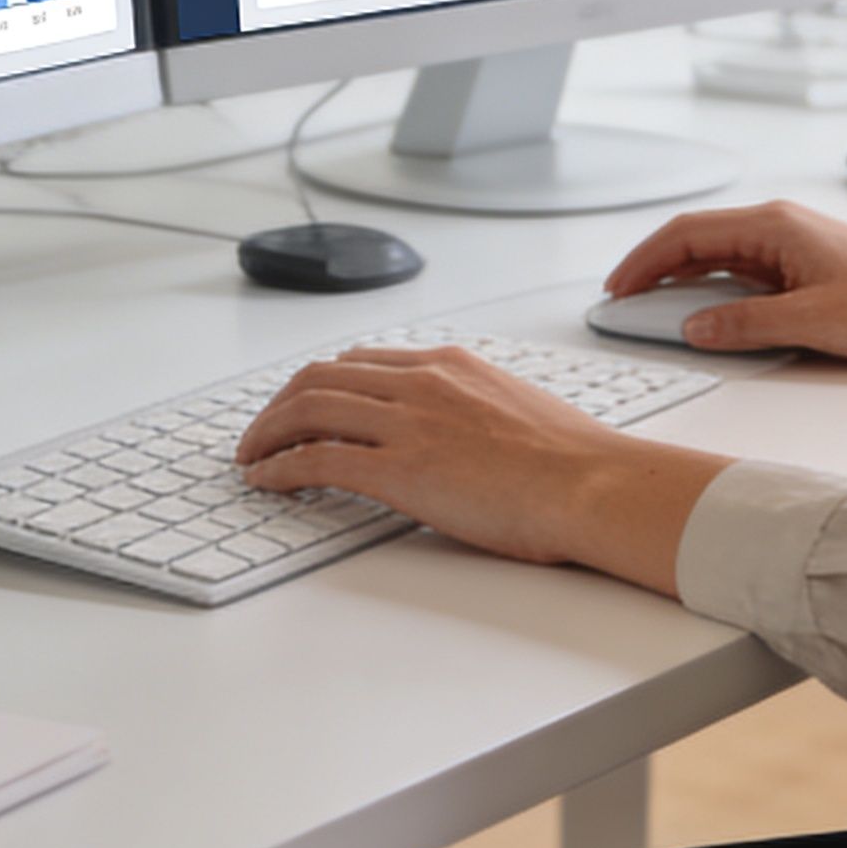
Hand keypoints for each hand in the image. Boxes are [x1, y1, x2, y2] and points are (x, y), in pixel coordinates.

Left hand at [234, 346, 727, 591]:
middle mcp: (421, 383)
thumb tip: (454, 431)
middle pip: (320, 378)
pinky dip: (280, 468)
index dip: (319, 384)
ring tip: (250, 457)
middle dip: (279, 405)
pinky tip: (267, 482)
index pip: (361, 362)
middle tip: (260, 433)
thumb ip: (471, 407)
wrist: (596, 485)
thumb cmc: (574, 462)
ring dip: (267, 433)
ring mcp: (407, 424)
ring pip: (308, 410)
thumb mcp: (514, 408)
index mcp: (449, 366)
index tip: (301, 404)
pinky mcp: (400, 471)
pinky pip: (317, 460)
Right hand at [604, 201, 846, 369]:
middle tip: (622, 302)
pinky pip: (741, 271)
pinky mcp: (801, 266)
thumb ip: (746, 325)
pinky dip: (711, 289)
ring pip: (717, 256)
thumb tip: (692, 327)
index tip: (617, 289)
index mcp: (773, 225)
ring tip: (651, 309)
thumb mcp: (813, 321)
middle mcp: (777, 226)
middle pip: (696, 241)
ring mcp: (789, 245)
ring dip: (681, 280)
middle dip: (653, 269)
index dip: (644, 261)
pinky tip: (702, 312)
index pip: (687, 235)